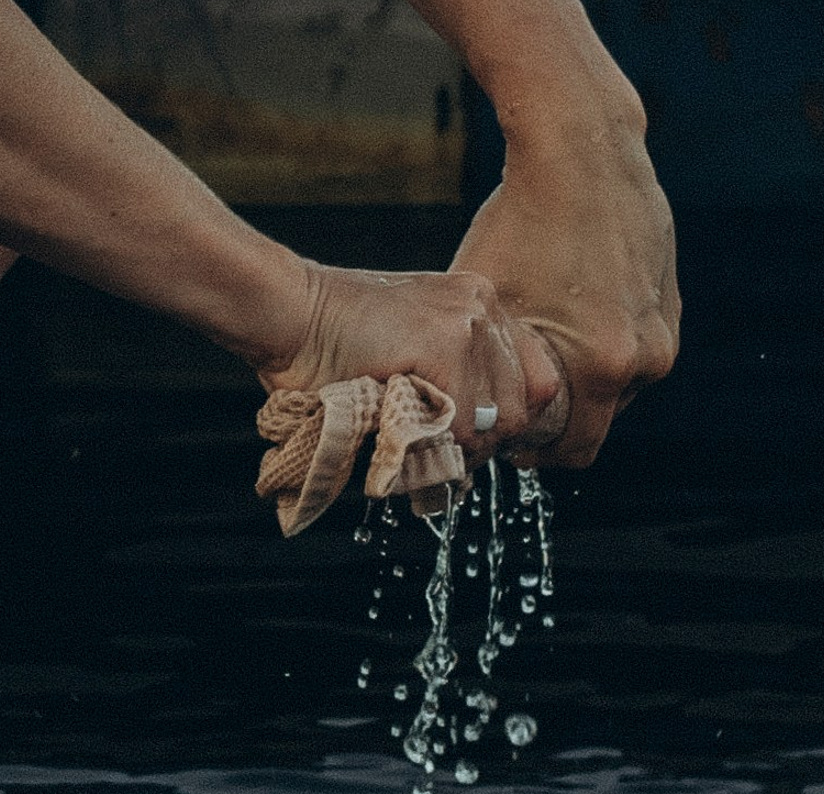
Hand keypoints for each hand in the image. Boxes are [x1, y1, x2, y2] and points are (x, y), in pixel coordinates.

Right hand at [251, 261, 566, 468]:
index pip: (534, 379)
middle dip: (486, 443)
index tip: (469, 443)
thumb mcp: (404, 354)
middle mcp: (483, 306)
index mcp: (477, 305)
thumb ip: (446, 382)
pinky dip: (438, 443)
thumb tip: (474, 445)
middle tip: (444, 458)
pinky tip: (406, 435)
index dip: (504, 423)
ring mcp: (470, 320)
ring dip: (461, 448)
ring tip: (420, 449)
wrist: (290, 315)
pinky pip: (465, 421)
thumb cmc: (328, 345)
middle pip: (525, 404)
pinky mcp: (448, 341)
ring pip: (499, 419)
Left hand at [453, 91, 678, 467]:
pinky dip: (600, 341)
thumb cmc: (522, 224)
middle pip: (597, 419)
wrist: (581, 146)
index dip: (536, 453)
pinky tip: (567, 308)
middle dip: (558, 415)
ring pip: (616, 383)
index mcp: (607, 366)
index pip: (576, 452)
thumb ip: (488, 378)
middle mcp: (649, 354)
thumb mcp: (488, 312)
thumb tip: (475, 424)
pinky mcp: (669, 298)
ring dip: (580, 378)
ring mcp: (665, 324)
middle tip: (515, 390)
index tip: (508, 433)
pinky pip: (632, 343)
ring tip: (541, 344)